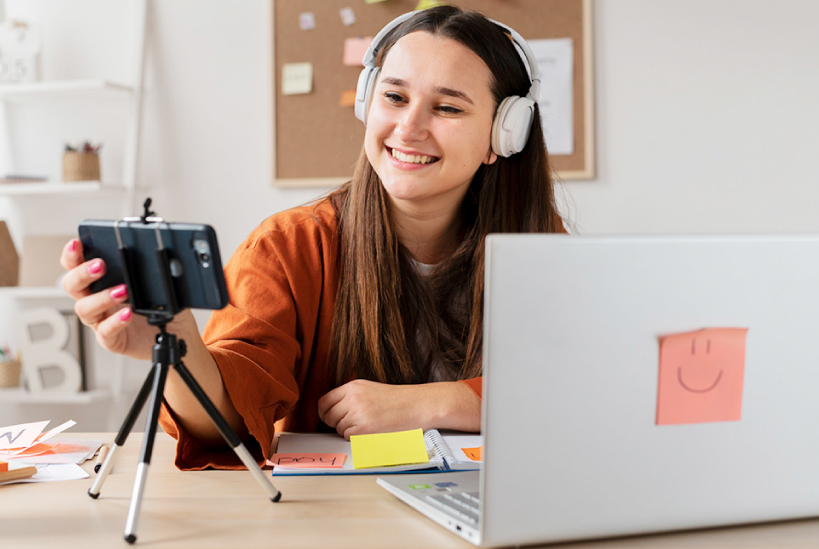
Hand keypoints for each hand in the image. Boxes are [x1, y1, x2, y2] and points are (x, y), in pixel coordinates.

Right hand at [60, 238, 195, 359]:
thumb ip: (149, 270)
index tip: (76, 243)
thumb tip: (156, 257)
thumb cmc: (160, 307)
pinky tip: (128, 314)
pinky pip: (106, 331)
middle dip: (82, 273)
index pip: (76, 266)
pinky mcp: (111, 339)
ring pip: (85, 308)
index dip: (72, 255)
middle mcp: (95, 300)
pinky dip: (115, 321)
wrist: (173, 334)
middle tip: (100, 265)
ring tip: (123, 291)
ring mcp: (101, 320)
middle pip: (72, 286)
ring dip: (102, 297)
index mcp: (101, 282)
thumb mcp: (155, 284)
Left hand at [318, 380, 426, 438]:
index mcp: (352, 387)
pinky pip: (349, 437)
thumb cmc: (397, 399)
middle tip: (349, 423)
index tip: (327, 417)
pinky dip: (356, 438)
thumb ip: (350, 396)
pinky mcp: (364, 429)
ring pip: (339, 428)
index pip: (324, 402)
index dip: (324, 412)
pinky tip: (370, 431)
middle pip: (328, 417)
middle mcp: (352, 398)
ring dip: (348, 431)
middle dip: (336, 423)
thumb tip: (333, 409)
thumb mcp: (369, 388)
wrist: (416, 405)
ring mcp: (358, 414)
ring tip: (366, 425)